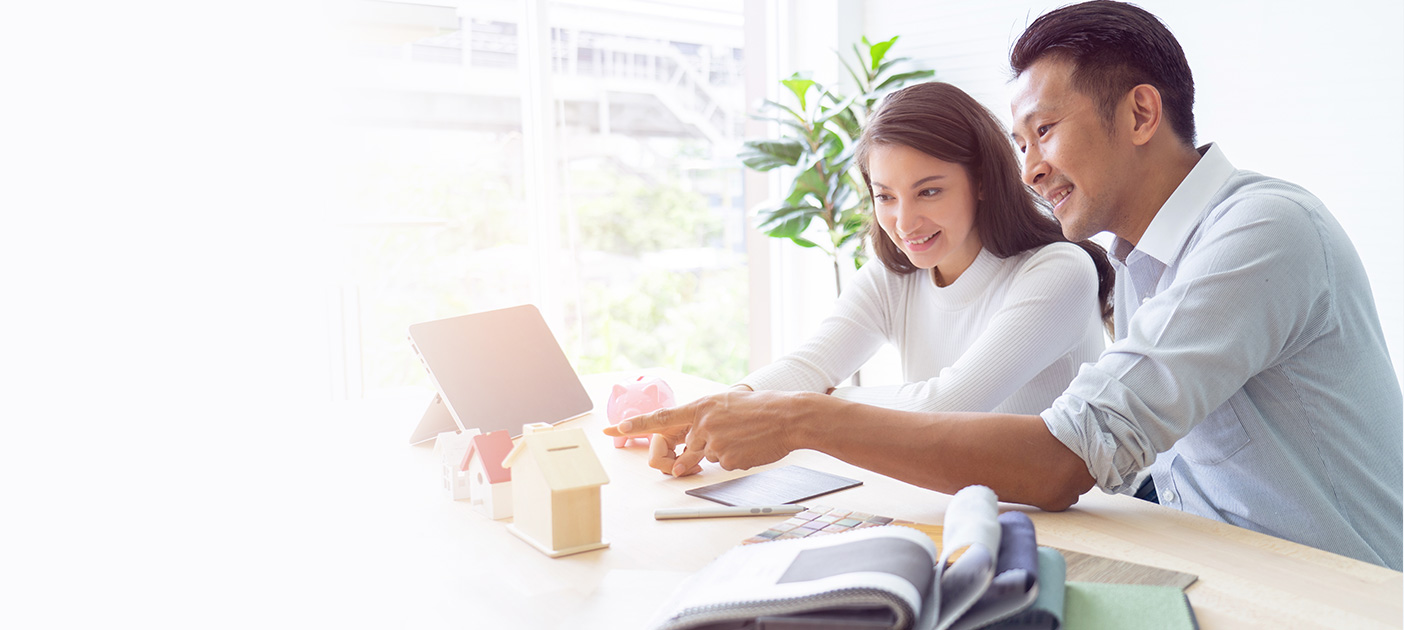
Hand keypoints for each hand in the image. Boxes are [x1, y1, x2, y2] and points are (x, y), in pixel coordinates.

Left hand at [604, 388, 805, 476]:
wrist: (788, 417)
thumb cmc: (761, 409)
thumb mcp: (727, 403)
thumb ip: (704, 420)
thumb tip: (688, 447)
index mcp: (701, 407)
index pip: (662, 418)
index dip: (638, 425)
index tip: (617, 428)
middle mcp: (703, 424)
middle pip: (684, 447)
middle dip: (691, 453)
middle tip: (711, 445)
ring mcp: (714, 443)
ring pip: (704, 457)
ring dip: (719, 452)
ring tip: (740, 438)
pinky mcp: (727, 459)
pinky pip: (722, 466)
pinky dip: (734, 459)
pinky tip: (749, 446)